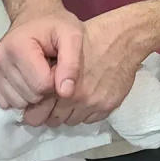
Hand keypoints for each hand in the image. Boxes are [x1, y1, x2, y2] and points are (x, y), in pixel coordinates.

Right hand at [0, 1, 83, 112]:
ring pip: (18, 103)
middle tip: (50, 66)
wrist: (34, 16)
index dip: (57, 79)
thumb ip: (72, 63)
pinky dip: (21, 96)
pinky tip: (28, 78)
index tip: (59, 64)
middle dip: (46, 87)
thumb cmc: (56, 25)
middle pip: (30, 96)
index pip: (42, 85)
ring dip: (34, 93)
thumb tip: (65, 92)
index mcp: (18, 46)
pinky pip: (6, 103)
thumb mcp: (73, 36)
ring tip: (39, 70)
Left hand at [40, 10, 141, 127]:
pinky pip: (91, 119)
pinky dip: (88, 111)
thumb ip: (48, 76)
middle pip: (54, 120)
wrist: (123, 39)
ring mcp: (93, 103)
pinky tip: (90, 96)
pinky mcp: (109, 106)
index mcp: (59, 84)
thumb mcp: (61, 52)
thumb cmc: (90, 40)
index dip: (37, 108)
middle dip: (53, 111)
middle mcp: (75, 98)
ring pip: (72, 121)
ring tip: (75, 97)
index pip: (38, 112)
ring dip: (71, 112)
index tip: (41, 102)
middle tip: (58, 100)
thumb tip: (36, 93)